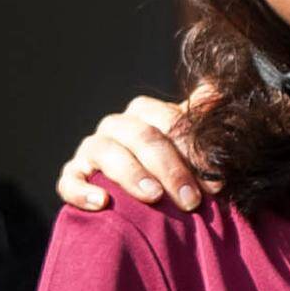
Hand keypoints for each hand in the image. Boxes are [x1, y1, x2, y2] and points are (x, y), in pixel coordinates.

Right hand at [57, 92, 218, 214]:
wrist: (144, 202)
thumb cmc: (173, 171)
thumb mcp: (193, 144)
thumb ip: (204, 115)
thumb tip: (220, 87)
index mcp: (145, 115)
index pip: (167, 121)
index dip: (192, 149)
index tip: (216, 182)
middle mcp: (116, 127)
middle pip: (140, 136)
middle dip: (169, 168)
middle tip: (191, 200)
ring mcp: (91, 151)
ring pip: (106, 152)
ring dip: (131, 174)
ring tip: (154, 196)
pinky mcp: (72, 177)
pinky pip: (69, 181)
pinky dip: (82, 191)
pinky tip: (102, 203)